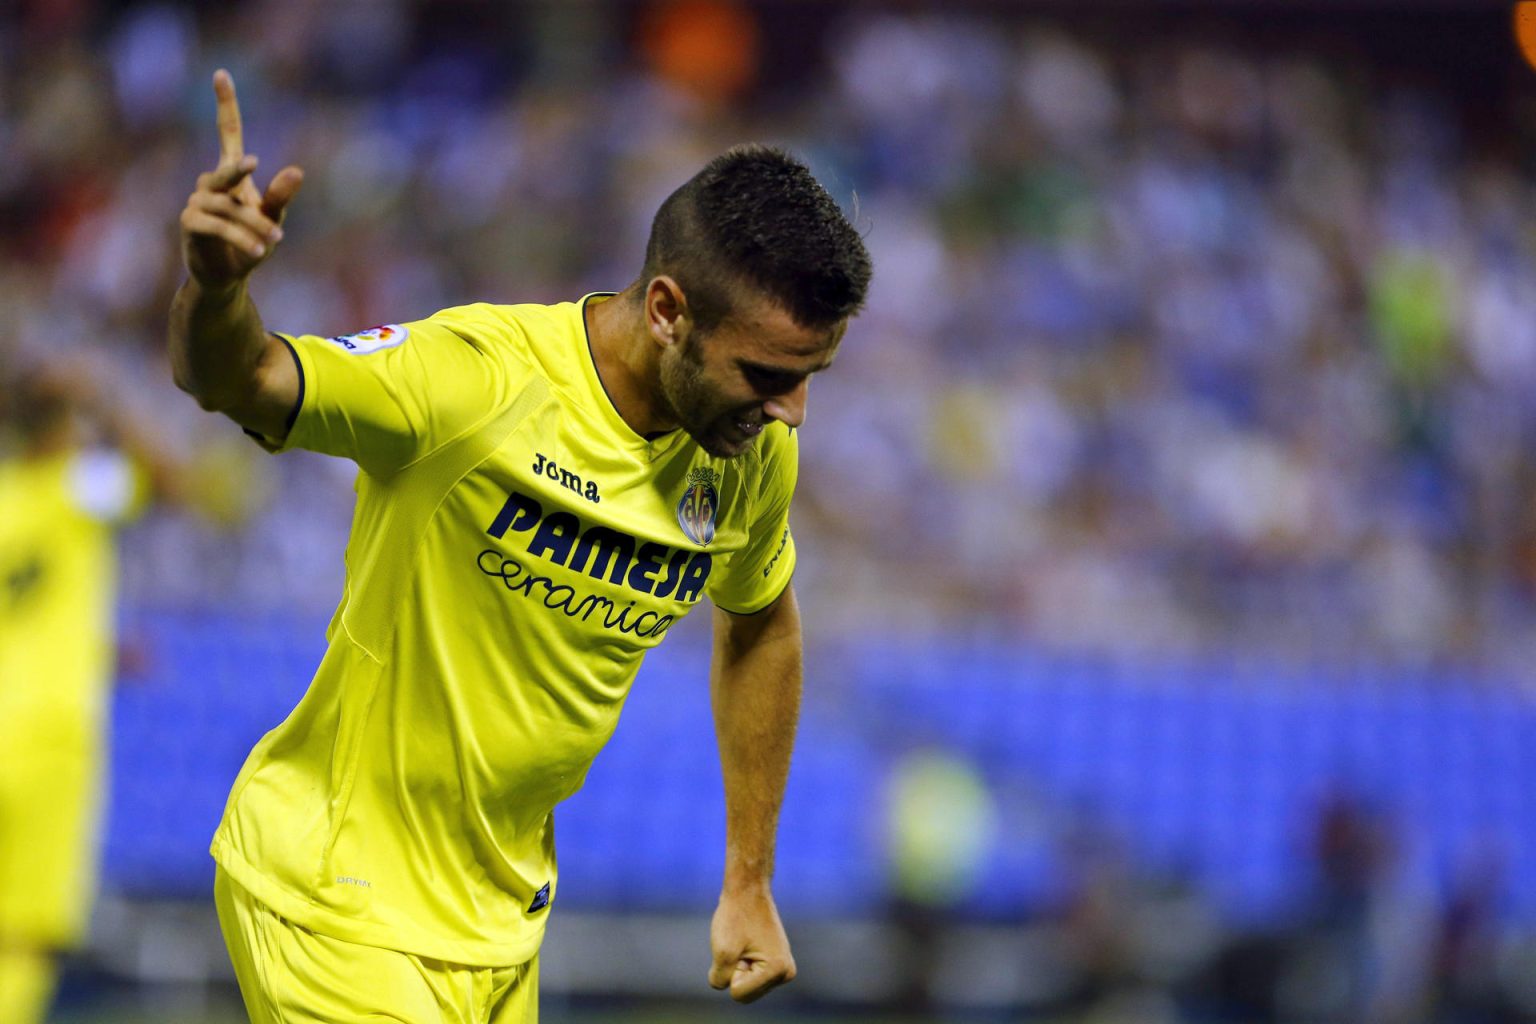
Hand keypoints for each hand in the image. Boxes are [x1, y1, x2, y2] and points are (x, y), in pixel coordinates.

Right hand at [179, 69, 303, 290]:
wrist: (228, 277)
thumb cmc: (251, 242)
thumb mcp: (272, 219)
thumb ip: (281, 196)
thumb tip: (297, 170)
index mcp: (231, 175)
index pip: (227, 132)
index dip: (225, 104)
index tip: (221, 73)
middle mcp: (210, 183)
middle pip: (226, 170)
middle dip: (238, 169)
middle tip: (253, 162)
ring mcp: (197, 202)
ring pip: (230, 208)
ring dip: (255, 225)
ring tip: (276, 241)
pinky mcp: (190, 224)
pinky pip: (219, 226)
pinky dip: (242, 237)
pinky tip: (260, 251)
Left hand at [707, 886, 795, 1002]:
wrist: (748, 890)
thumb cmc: (736, 916)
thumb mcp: (721, 951)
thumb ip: (719, 979)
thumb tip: (726, 985)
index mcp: (778, 970)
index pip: (738, 993)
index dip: (731, 970)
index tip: (740, 945)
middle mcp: (786, 973)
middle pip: (745, 993)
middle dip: (735, 971)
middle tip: (741, 944)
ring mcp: (783, 969)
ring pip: (746, 985)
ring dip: (738, 966)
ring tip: (744, 942)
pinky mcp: (777, 963)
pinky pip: (749, 976)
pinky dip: (742, 962)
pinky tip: (748, 942)